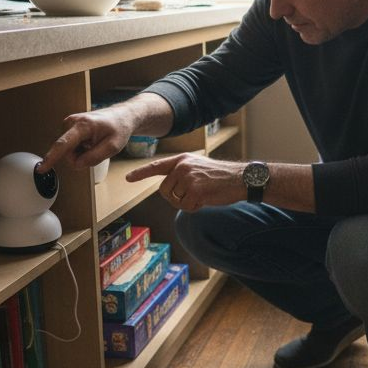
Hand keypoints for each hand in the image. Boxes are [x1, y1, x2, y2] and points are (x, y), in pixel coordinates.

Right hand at [39, 106, 131, 172]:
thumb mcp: (113, 147)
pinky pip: (71, 147)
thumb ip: (94, 158)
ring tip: (95, 143)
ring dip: (82, 153)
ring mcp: (69, 124)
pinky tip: (90, 142)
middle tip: (97, 149)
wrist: (121, 116)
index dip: (51, 158)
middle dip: (81, 157)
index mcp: (83, 125)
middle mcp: (72, 122)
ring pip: (69, 151)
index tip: (42, 168)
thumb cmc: (118, 128)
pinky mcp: (69, 127)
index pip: (63, 144)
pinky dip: (81, 149)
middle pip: (67, 152)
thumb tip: (77, 165)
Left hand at [127, 153, 245, 211]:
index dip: (141, 173)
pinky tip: (207, 198)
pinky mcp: (194, 190)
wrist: (240, 178)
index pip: (156, 166)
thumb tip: (167, 188)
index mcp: (181, 160)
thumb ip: (181, 173)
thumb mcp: (198, 167)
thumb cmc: (221, 176)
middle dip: (176, 198)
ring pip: (175, 200)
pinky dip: (195, 207)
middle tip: (195, 194)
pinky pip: (186, 207)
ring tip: (203, 194)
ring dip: (188, 203)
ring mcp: (187, 178)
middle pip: (164, 191)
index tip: (127, 178)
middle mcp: (181, 167)